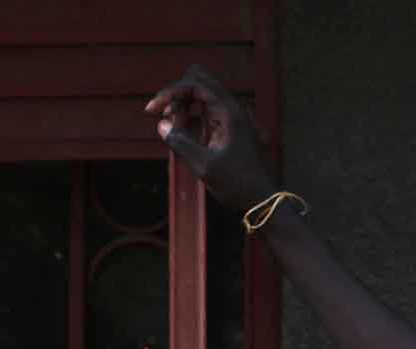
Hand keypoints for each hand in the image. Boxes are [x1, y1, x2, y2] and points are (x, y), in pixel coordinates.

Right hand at [145, 66, 276, 213]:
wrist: (263, 200)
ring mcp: (232, 116)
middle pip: (199, 82)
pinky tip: (183, 134)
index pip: (195, 83)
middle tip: (164, 117)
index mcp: (229, 111)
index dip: (171, 92)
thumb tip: (162, 125)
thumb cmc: (239, 184)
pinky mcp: (229, 127)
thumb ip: (181, 143)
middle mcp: (232, 108)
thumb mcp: (206, 166)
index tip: (152, 110)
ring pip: (201, 96)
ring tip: (172, 130)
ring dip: (183, 107)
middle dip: (177, 95)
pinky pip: (206, 112)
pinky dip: (192, 117)